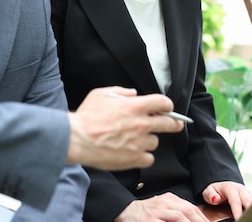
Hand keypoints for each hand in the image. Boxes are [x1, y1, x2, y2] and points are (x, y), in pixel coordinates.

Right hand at [67, 86, 182, 169]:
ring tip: (136, 140)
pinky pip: (149, 158)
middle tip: (175, 124)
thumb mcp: (101, 94)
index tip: (166, 108)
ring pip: (155, 142)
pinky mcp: (134, 159)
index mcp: (135, 106)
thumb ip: (120, 92)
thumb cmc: (87, 117)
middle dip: (174, 123)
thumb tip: (132, 94)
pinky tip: (135, 153)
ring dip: (149, 140)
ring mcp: (139, 142)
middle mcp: (141, 124)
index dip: (167, 105)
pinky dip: (144, 156)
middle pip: (169, 123)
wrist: (77, 139)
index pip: (163, 102)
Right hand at [115, 193, 209, 221]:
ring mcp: (157, 212)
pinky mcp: (149, 220)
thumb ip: (177, 212)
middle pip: (188, 211)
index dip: (203, 218)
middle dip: (200, 221)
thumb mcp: (162, 207)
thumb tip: (195, 219)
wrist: (125, 211)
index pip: (191, 207)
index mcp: (169, 199)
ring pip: (179, 216)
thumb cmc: (144, 212)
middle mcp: (164, 203)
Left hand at [202, 181, 251, 219]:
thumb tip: (215, 198)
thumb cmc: (216, 191)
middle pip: (249, 201)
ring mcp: (249, 193)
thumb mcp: (208, 192)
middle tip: (249, 219)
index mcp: (231, 188)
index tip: (239, 220)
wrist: (223, 187)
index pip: (235, 201)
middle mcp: (242, 190)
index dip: (238, 212)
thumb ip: (210, 195)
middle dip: (251, 211)